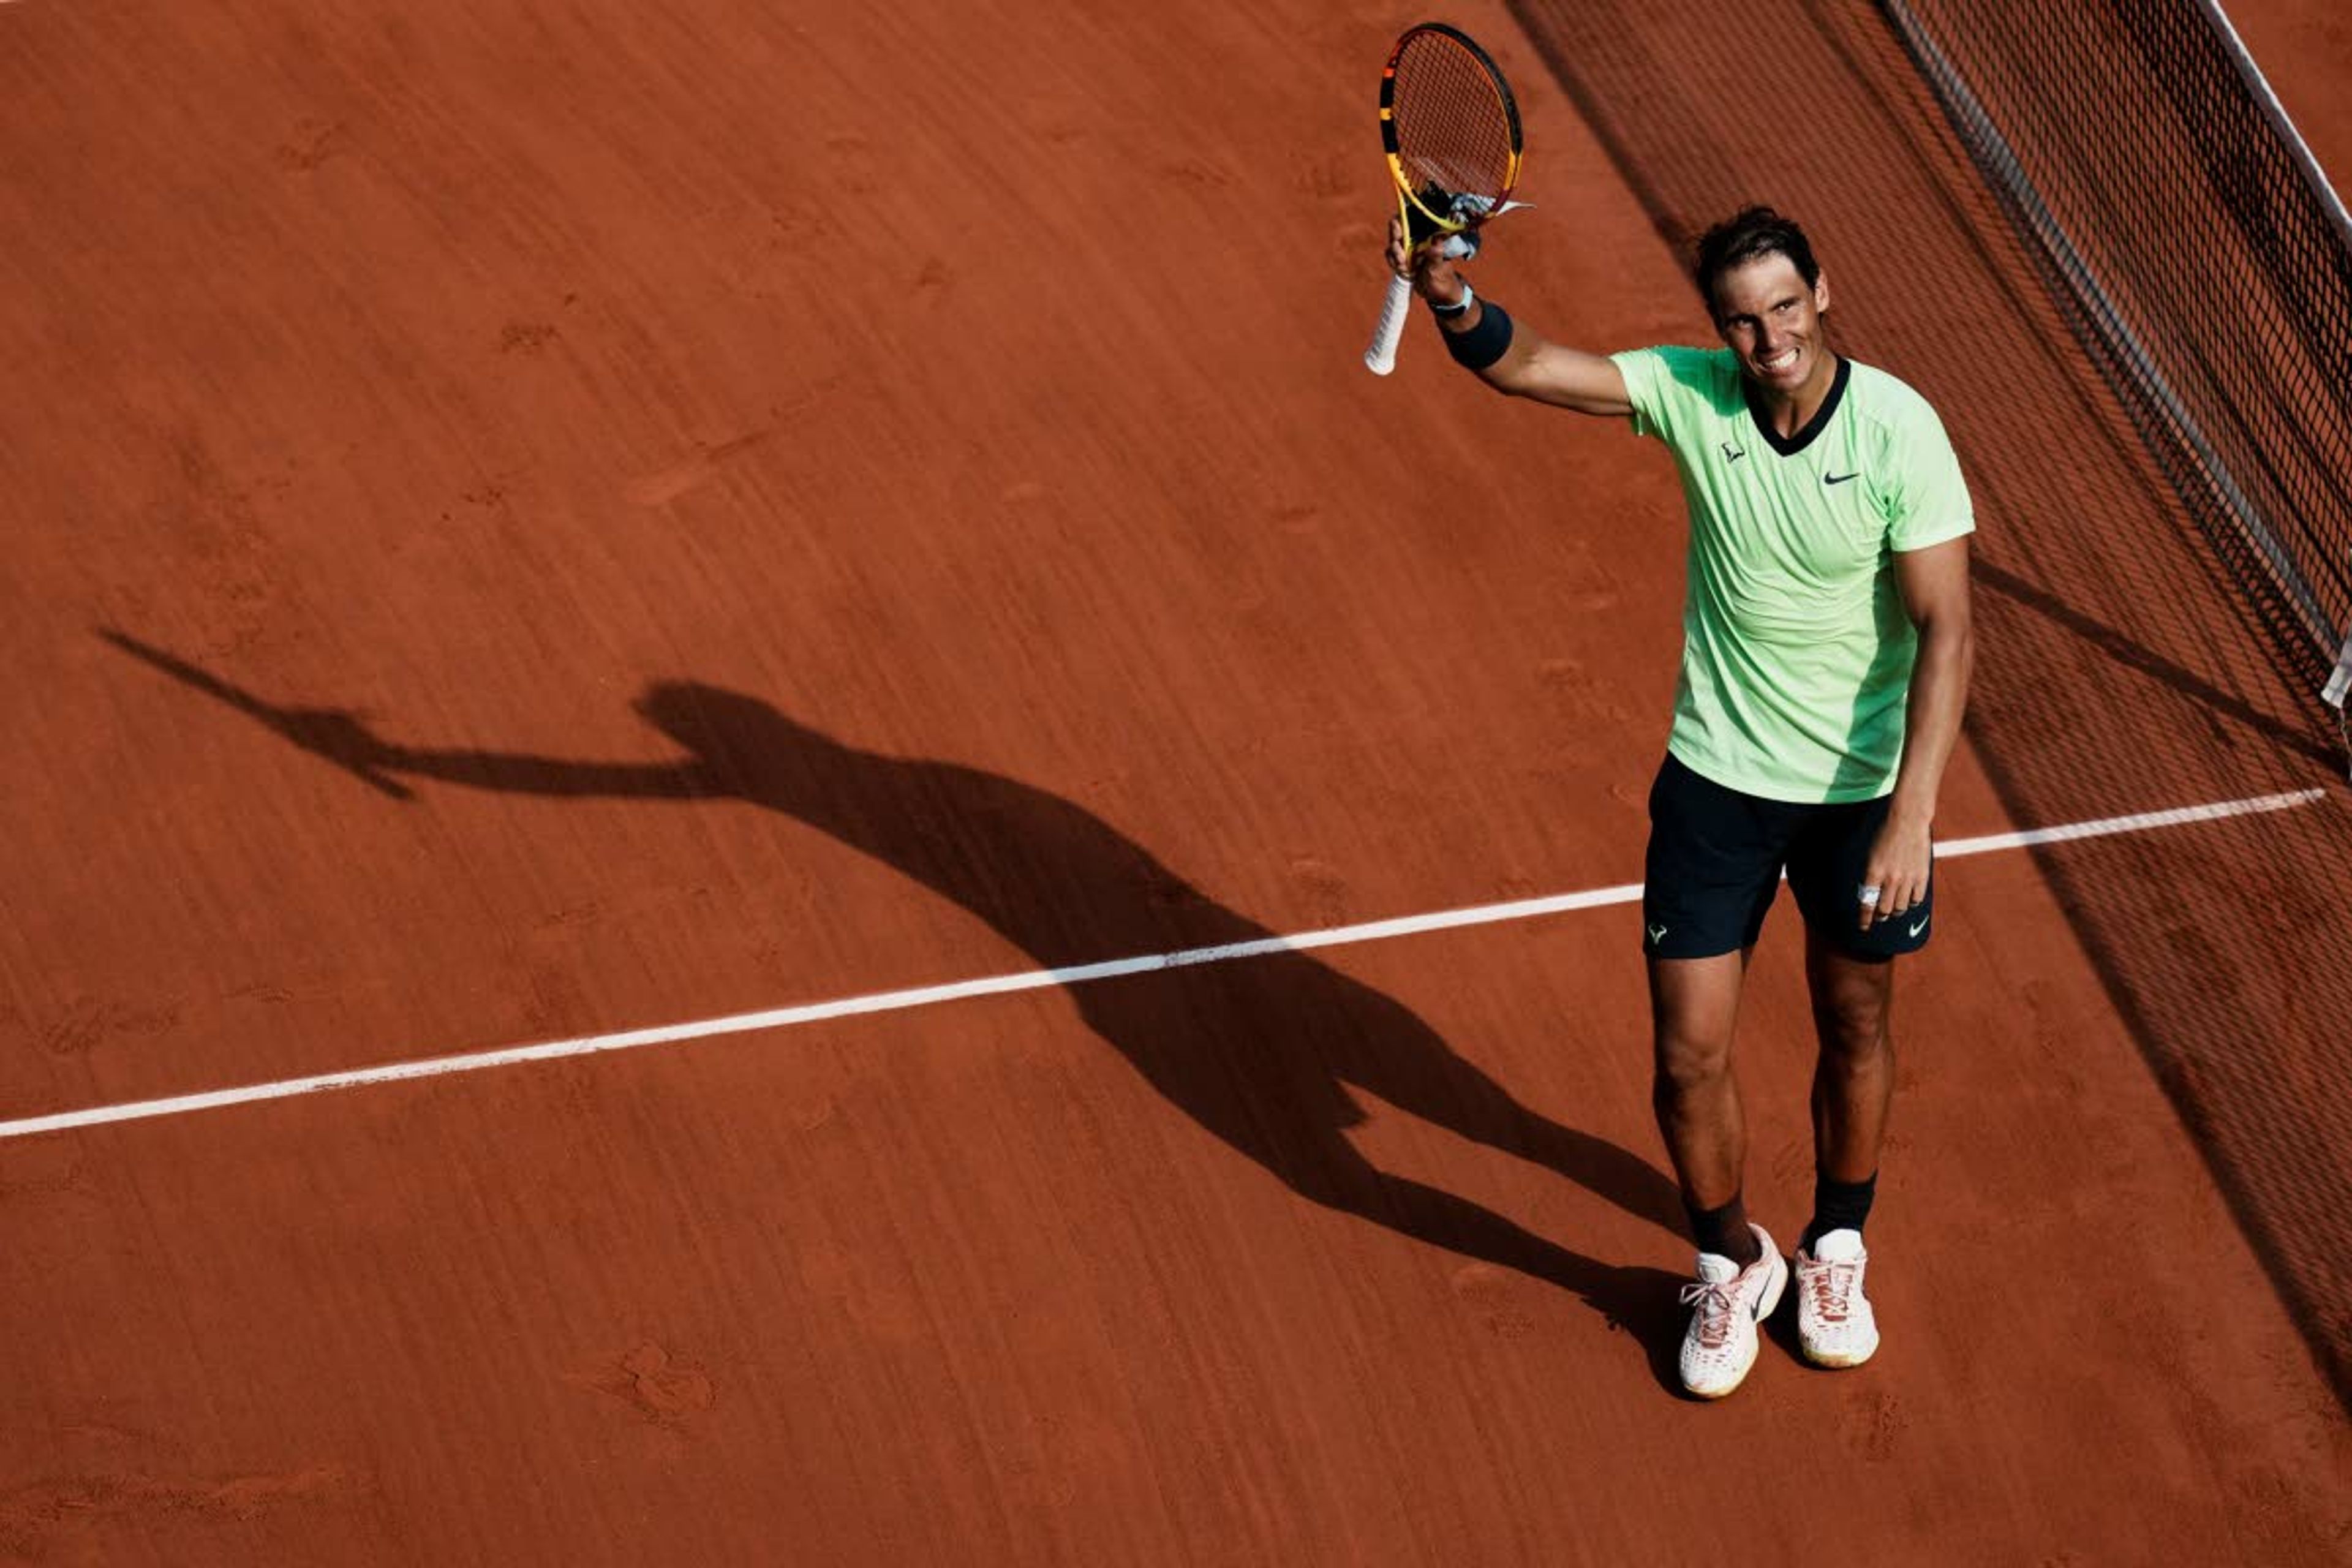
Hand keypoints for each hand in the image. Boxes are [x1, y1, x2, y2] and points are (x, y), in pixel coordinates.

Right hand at [1385, 212, 1468, 307]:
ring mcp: (1408, 250)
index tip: (1398, 225)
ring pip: (1393, 244)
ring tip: (1404, 266)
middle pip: (1398, 229)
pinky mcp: (1402, 260)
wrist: (1437, 294)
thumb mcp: (1439, 267)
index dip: (1403, 218)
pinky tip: (1402, 270)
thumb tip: (1437, 241)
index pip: (1412, 220)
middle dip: (1395, 236)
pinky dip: (1393, 263)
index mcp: (1427, 236)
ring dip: (1395, 254)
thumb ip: (1436, 255)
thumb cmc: (1443, 278)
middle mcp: (1416, 240)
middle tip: (1398, 246)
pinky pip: (1391, 257)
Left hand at [1857, 814, 1932, 930]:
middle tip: (1879, 918)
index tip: (1864, 926)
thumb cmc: (1885, 835)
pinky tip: (1908, 901)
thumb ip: (1871, 875)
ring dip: (1895, 911)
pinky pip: (1916, 899)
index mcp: (1873, 873)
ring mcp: (1907, 878)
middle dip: (1880, 917)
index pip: (1867, 904)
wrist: (1907, 821)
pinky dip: (1911, 903)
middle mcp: (1890, 879)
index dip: (1865, 918)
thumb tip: (1871, 893)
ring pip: (1900, 907)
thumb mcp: (1870, 855)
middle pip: (1884, 909)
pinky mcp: (1921, 876)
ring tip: (1893, 911)